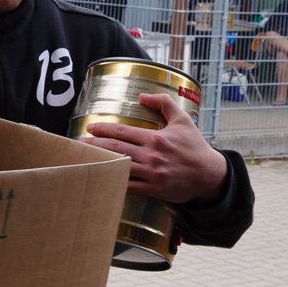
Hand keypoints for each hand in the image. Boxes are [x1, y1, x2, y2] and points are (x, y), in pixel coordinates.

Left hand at [79, 92, 228, 203]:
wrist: (209, 175)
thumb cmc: (194, 146)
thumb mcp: (183, 119)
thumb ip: (163, 103)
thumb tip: (142, 97)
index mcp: (155, 138)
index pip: (123, 132)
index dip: (103, 129)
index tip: (90, 127)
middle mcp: (151, 156)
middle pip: (115, 150)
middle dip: (94, 146)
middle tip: (78, 144)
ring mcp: (151, 174)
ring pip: (120, 168)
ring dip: (100, 163)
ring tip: (84, 160)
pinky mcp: (154, 189)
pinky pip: (129, 187)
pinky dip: (115, 183)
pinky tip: (102, 180)